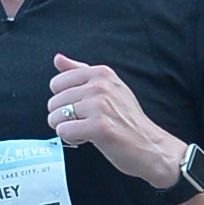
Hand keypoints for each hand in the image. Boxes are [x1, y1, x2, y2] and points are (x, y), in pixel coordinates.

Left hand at [47, 55, 180, 185]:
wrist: (149, 145)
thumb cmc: (127, 119)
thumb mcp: (107, 87)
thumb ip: (80, 72)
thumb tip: (58, 59)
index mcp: (101, 73)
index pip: (57, 83)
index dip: (64, 101)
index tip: (81, 108)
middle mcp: (100, 86)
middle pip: (54, 102)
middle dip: (64, 117)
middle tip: (87, 122)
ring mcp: (99, 105)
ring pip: (55, 117)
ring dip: (68, 129)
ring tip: (88, 130)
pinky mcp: (98, 126)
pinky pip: (63, 131)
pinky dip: (72, 139)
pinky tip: (88, 138)